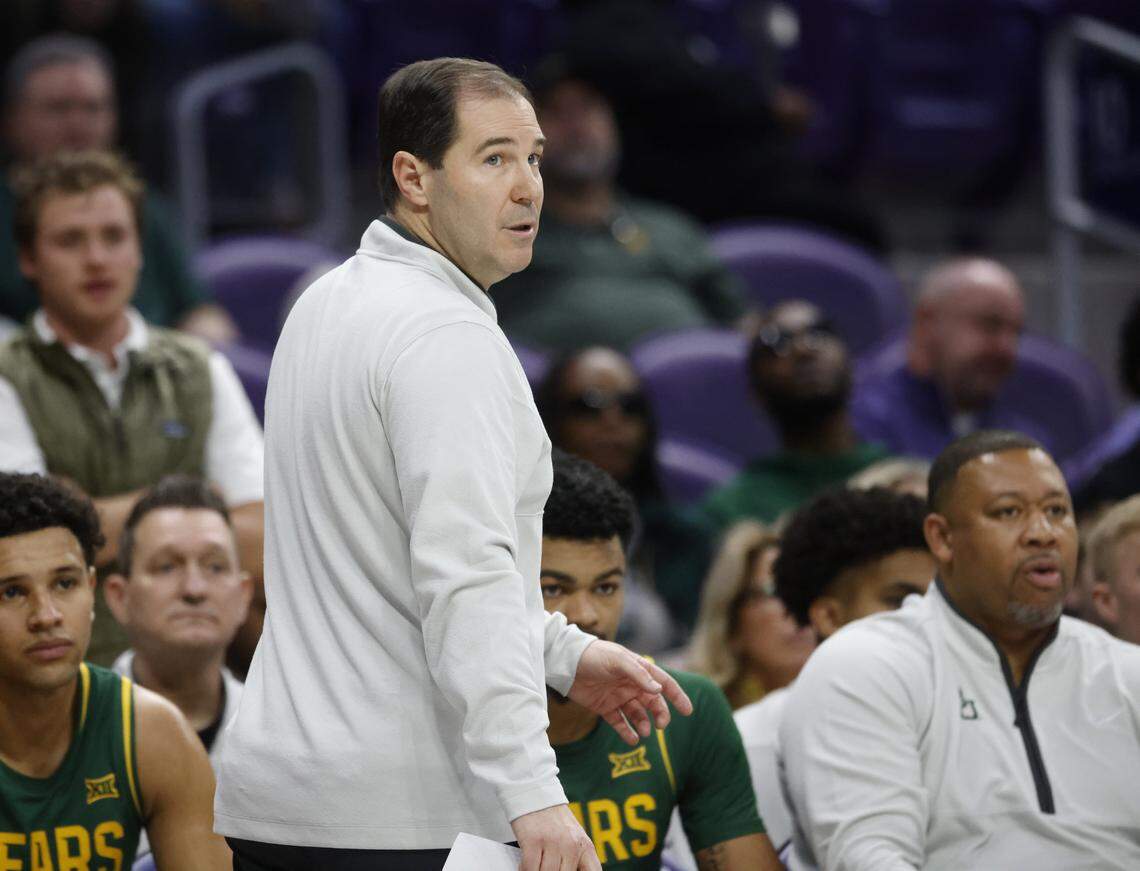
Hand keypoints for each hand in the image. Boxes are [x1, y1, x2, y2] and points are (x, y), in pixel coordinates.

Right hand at [511, 804, 599, 870]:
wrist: (535, 793)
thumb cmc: (553, 819)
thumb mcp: (573, 837)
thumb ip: (577, 858)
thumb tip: (573, 870)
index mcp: (585, 846)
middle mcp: (571, 845)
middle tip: (547, 868)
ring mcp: (553, 842)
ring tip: (536, 867)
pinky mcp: (534, 840)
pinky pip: (529, 868)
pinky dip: (525, 870)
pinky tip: (525, 867)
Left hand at [567, 640, 692, 744]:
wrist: (566, 663)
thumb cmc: (594, 655)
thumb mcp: (618, 661)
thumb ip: (639, 675)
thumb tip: (659, 691)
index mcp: (638, 670)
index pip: (663, 683)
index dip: (677, 696)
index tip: (688, 710)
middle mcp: (631, 684)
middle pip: (653, 702)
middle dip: (660, 714)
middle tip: (661, 726)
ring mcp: (618, 696)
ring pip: (638, 714)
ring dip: (644, 724)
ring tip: (644, 733)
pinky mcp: (604, 707)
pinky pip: (620, 723)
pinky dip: (628, 732)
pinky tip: (633, 739)